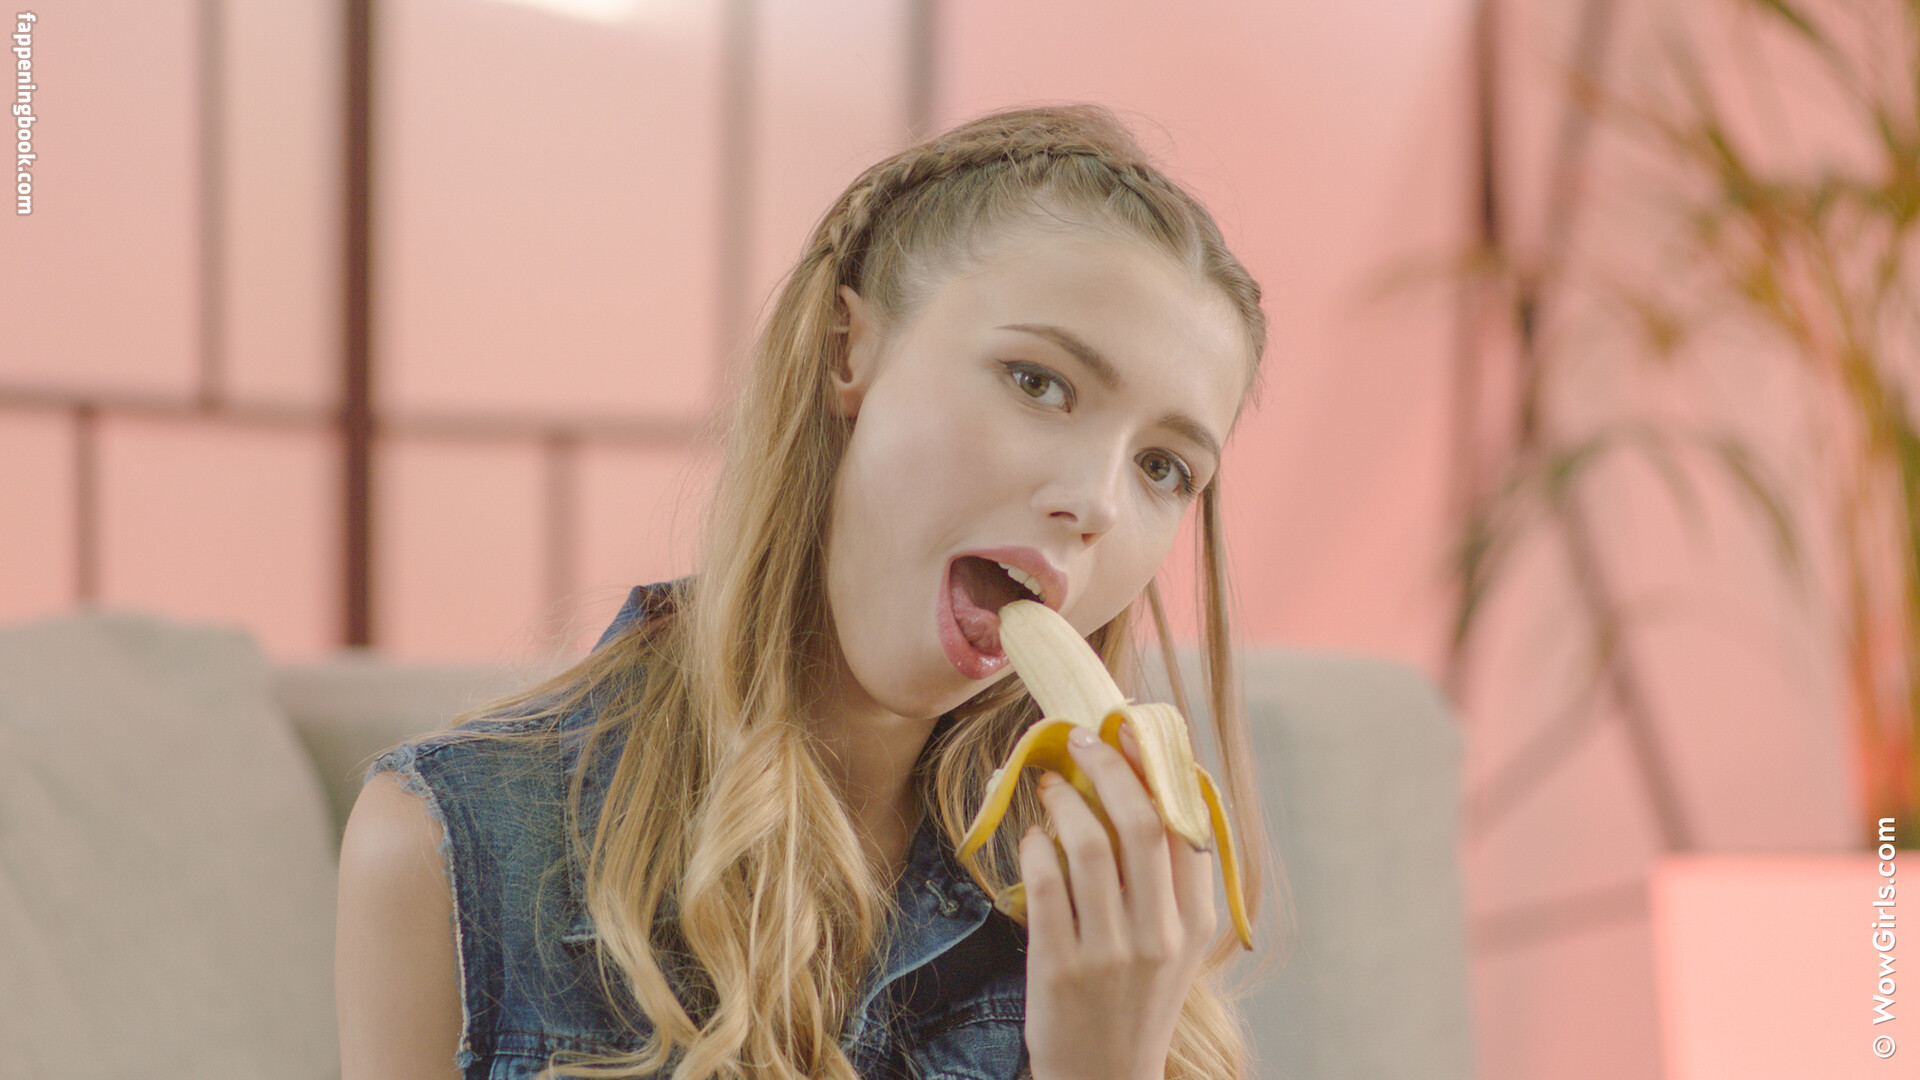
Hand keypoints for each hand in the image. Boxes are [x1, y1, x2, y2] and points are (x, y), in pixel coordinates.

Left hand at [1019, 723, 1219, 1079]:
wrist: (1104, 1078)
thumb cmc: (1135, 999)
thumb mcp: (1173, 945)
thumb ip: (1168, 880)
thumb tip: (1150, 788)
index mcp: (1195, 922)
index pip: (1185, 825)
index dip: (1158, 767)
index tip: (1133, 730)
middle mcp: (1159, 933)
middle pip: (1140, 822)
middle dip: (1108, 766)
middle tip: (1080, 740)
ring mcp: (1110, 951)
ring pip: (1088, 844)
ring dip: (1063, 800)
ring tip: (1049, 785)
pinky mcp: (1059, 966)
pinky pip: (1045, 882)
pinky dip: (1036, 845)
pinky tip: (1033, 837)